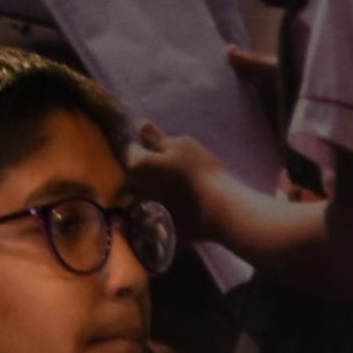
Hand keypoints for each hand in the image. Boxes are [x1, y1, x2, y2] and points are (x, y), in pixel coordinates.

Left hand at [139, 124, 254, 221]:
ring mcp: (147, 210)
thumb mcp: (181, 145)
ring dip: (160, 190)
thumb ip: (158, 138)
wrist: (219, 209)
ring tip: (185, 189)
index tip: (166, 150)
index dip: (148, 147)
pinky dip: (169, 210)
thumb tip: (141, 126)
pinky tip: (187, 207)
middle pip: (139, 174)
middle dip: (151, 170)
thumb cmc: (201, 171)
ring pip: (149, 194)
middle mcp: (136, 188)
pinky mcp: (158, 227)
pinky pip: (160, 215)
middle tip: (178, 169)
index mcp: (137, 165)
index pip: (132, 149)